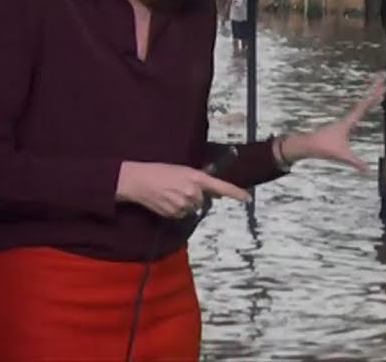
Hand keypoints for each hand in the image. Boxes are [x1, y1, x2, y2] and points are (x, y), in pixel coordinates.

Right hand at [115, 161, 249, 218]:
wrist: (138, 181)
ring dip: (186, 204)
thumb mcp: (184, 171)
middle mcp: (193, 192)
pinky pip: (182, 215)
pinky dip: (177, 210)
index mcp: (197, 178)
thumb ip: (202, 182)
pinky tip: (167, 201)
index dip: (236, 193)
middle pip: (204, 200)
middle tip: (182, 188)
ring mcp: (183, 204)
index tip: (247, 198)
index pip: (222, 186)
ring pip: (193, 209)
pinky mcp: (174, 213)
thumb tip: (217, 193)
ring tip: (171, 193)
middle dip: (197, 196)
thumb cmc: (160, 172)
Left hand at [282, 70, 385, 172]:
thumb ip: (355, 162)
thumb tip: (368, 170)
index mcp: (350, 120)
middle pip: (367, 97)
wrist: (309, 144)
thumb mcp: (342, 156)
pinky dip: (369, 101)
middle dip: (377, 85)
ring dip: (373, 91)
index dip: (377, 94)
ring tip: (384, 84)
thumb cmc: (324, 148)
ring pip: (364, 101)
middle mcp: (350, 116)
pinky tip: (373, 99)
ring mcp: (348, 118)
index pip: (366, 104)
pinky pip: (361, 107)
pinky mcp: (347, 122)